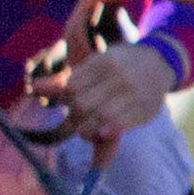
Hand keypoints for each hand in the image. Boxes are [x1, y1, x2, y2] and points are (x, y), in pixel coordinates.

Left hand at [35, 39, 174, 153]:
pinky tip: (102, 133)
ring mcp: (135, 92)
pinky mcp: (146, 109)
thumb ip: (65, 80)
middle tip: (77, 120)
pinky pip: (121, 124)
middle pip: (83, 104)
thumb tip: (34, 88)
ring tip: (86, 130)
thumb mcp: (93, 65)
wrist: (159, 62)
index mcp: (103, 62)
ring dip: (87, 129)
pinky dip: (107, 132)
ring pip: (100, 116)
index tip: (70, 102)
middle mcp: (119, 76)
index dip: (66, 99)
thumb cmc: (117, 65)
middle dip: (75, 116)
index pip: (71, 87)